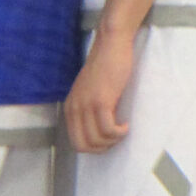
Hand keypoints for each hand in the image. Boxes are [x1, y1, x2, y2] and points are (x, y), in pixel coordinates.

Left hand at [66, 34, 135, 153]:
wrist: (110, 46)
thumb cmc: (105, 68)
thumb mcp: (89, 93)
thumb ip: (87, 110)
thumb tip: (96, 133)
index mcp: (70, 108)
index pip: (76, 142)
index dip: (94, 148)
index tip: (108, 139)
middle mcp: (74, 109)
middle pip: (84, 146)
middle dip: (103, 148)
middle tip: (116, 137)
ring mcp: (86, 105)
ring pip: (97, 140)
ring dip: (113, 140)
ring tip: (122, 129)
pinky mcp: (101, 101)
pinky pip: (108, 130)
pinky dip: (119, 132)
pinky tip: (126, 124)